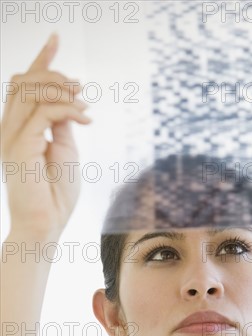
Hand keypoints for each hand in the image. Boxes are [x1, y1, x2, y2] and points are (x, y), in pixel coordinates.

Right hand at [0, 34, 91, 237]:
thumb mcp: (64, 150)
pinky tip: (85, 117)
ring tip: (84, 102)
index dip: (39, 59)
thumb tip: (67, 102)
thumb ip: (60, 124)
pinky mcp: (20, 146)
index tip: (55, 38)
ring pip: (31, 92)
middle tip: (80, 86)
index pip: (23, 85)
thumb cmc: (56, 194)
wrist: (47, 225)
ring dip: (62, 90)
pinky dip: (67, 109)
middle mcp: (9, 128)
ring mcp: (11, 137)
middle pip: (24, 81)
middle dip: (53, 72)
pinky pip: (43, 113)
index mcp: (18, 129)